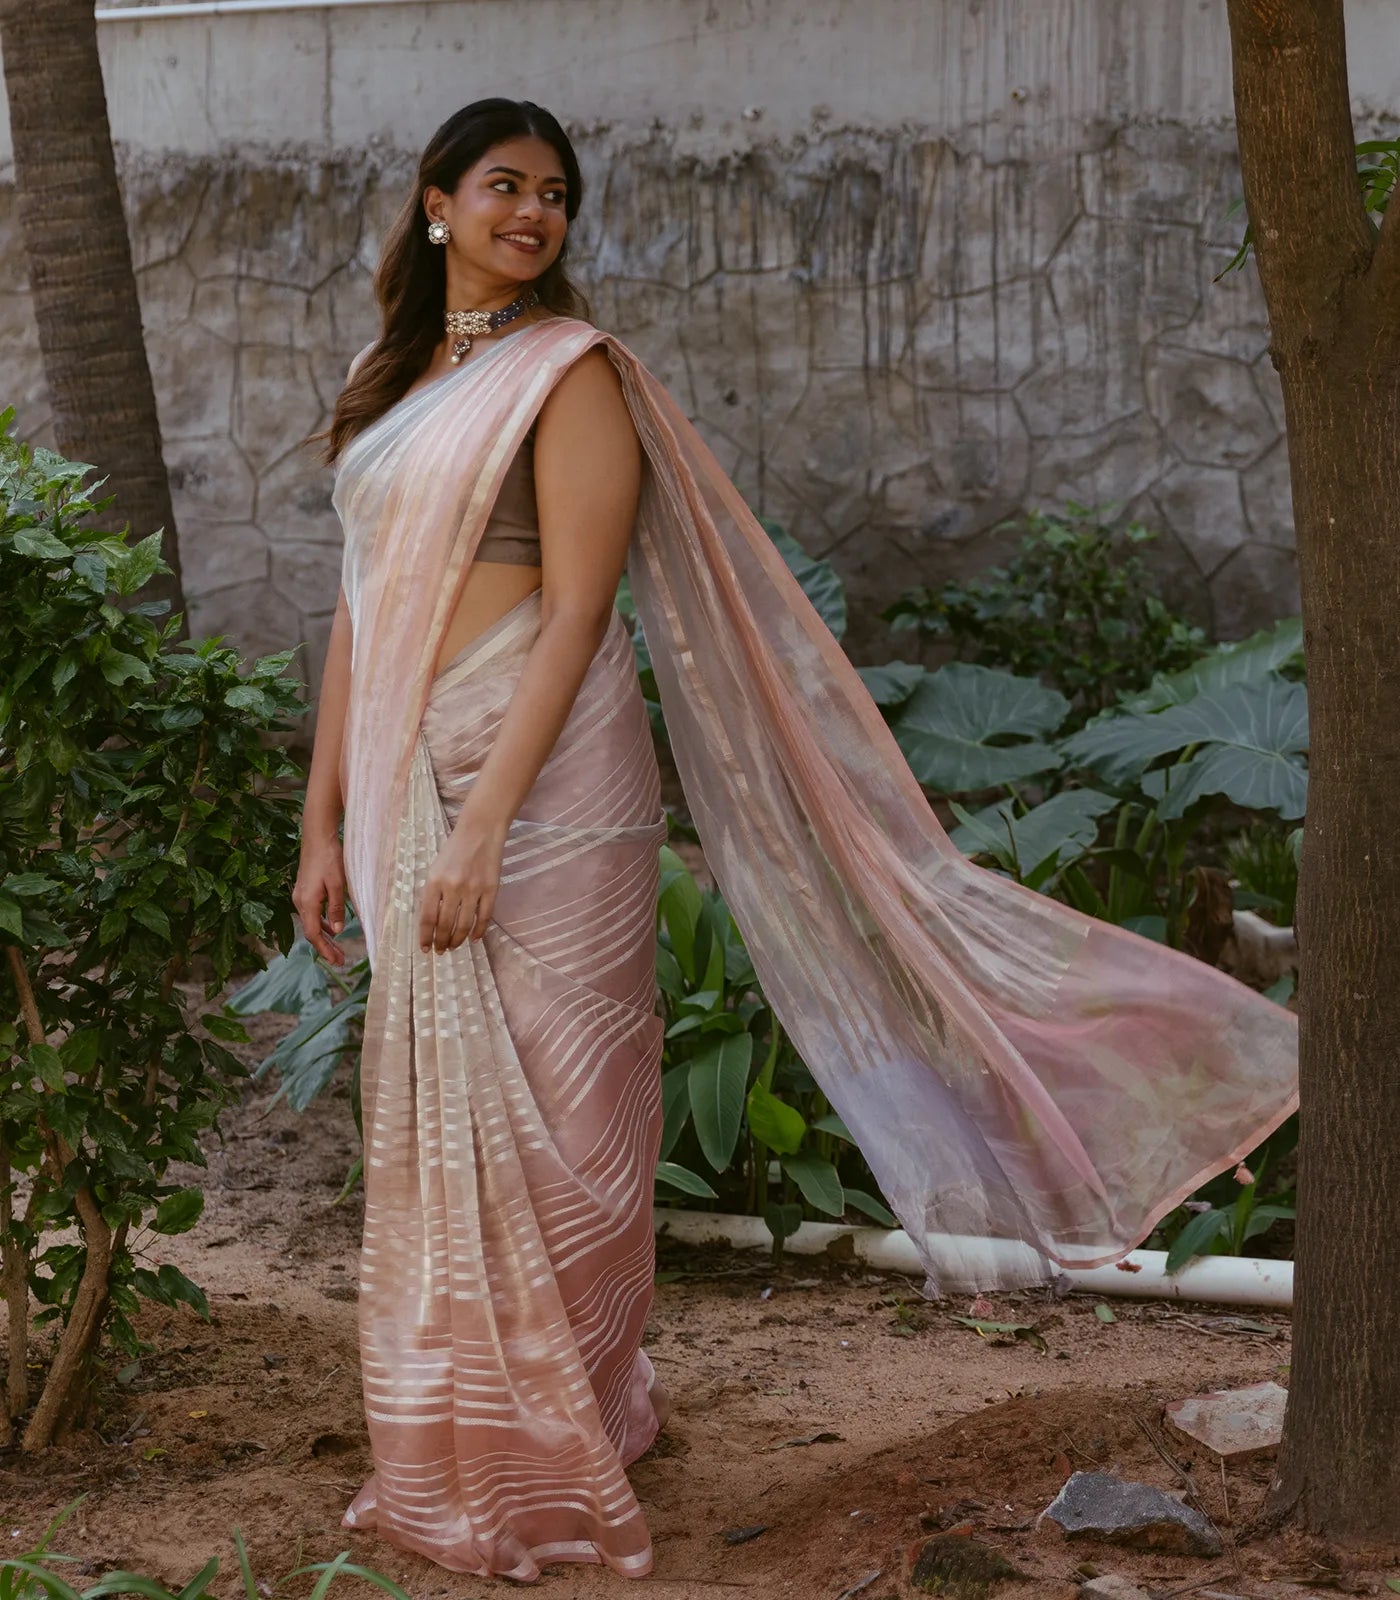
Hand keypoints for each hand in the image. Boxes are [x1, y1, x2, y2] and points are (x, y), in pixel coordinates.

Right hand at [293, 834, 346, 964]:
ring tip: (338, 949)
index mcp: (307, 903)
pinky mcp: (305, 890)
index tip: (335, 961)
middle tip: (340, 961)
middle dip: (325, 947)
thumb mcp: (338, 885)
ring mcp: (301, 896)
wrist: (317, 837)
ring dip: (325, 937)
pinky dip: (322, 923)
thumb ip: (336, 908)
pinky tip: (332, 928)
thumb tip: (337, 931)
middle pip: (312, 931)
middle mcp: (300, 902)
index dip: (324, 949)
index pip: (314, 934)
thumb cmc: (329, 858)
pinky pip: (312, 913)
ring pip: (312, 923)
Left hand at [418, 807, 507, 952]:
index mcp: (434, 882)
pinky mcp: (491, 889)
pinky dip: (479, 931)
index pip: (427, 918)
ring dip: (458, 940)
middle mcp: (452, 887)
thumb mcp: (435, 869)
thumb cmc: (455, 850)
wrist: (480, 831)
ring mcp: (473, 889)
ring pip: (464, 925)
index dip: (426, 937)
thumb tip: (432, 923)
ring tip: (454, 946)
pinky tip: (474, 938)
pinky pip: (484, 917)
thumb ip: (433, 894)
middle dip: (442, 942)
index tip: (426, 949)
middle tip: (441, 951)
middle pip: (445, 925)